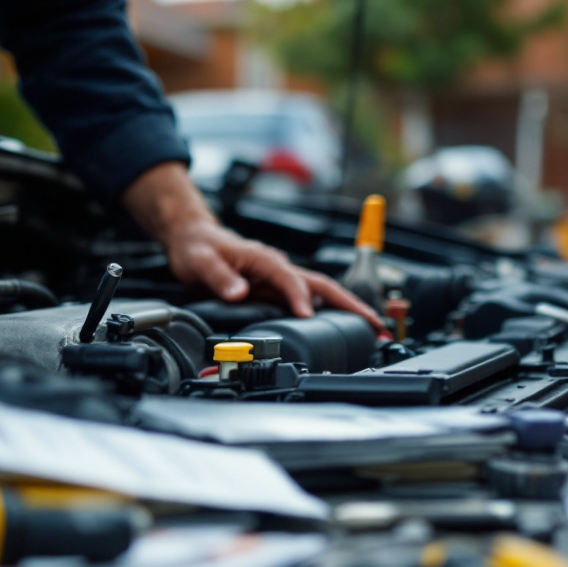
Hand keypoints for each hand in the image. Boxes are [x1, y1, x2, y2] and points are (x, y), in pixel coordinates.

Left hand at [121, 162, 384, 328]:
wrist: (194, 238)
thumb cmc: (198, 248)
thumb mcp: (200, 263)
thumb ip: (218, 278)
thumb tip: (238, 293)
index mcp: (263, 259)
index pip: (289, 278)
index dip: (300, 297)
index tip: (308, 315)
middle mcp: (278, 267)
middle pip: (322, 285)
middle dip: (350, 303)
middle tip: (373, 323)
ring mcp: (281, 278)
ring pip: (322, 292)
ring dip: (348, 308)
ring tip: (372, 328)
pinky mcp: (279, 287)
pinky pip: (311, 299)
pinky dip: (331, 311)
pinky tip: (344, 325)